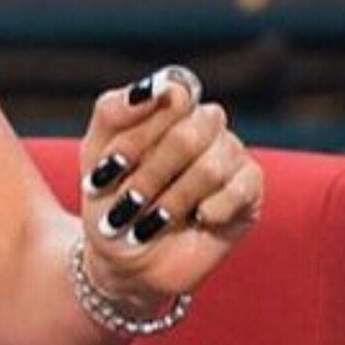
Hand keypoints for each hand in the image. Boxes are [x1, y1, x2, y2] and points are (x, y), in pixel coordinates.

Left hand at [76, 65, 263, 313]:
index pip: (172, 95)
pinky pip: (242, 188)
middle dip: (151, 173)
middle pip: (190, 131)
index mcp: (168, 108)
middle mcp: (204, 124)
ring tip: (151, 221)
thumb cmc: (109, 198)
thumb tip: (153, 88)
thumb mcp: (95, 153)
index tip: (111, 165)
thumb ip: (113, 110)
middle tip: (128, 202)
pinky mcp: (250, 192)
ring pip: (213, 164)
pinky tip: (197, 219)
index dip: (140, 134)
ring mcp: (230, 156)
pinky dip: (212, 208)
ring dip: (174, 198)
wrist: (123, 257)